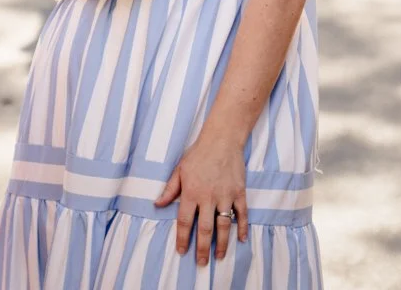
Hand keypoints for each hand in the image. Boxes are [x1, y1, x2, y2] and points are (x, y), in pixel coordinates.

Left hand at [154, 134, 247, 265]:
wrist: (222, 139)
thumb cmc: (198, 153)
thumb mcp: (179, 170)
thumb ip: (169, 189)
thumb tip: (158, 205)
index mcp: (191, 193)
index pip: (185, 222)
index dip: (183, 239)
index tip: (182, 251)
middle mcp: (208, 197)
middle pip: (205, 229)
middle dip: (203, 248)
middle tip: (201, 263)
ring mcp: (226, 195)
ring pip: (224, 225)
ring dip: (222, 243)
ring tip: (219, 256)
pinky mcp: (239, 192)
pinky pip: (242, 213)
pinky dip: (242, 227)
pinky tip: (241, 239)